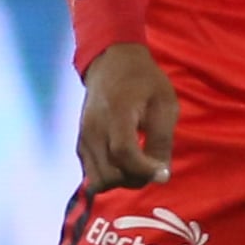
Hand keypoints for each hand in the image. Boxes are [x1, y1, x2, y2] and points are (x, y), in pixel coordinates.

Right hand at [75, 42, 176, 190]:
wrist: (111, 63)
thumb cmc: (144, 81)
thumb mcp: (164, 104)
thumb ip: (162, 140)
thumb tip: (161, 174)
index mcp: (116, 113)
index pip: (124, 153)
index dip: (144, 170)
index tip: (162, 172)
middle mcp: (94, 128)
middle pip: (109, 174)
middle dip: (134, 179)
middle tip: (151, 167)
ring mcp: (84, 138)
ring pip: (98, 180)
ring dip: (121, 181)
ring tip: (137, 166)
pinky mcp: (81, 143)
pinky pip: (92, 174)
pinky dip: (109, 176)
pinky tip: (124, 162)